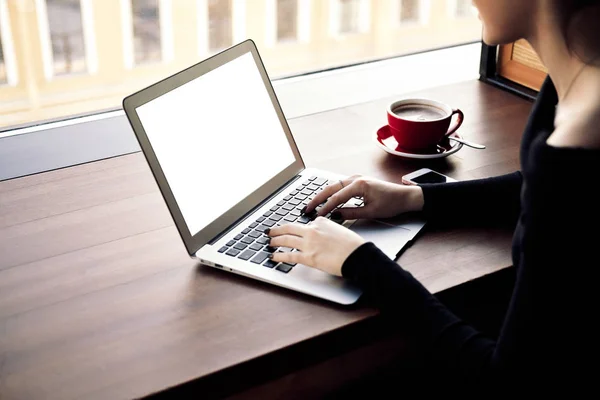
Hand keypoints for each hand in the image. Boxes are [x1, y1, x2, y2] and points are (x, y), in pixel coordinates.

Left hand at [267, 217, 365, 276]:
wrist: (358, 255)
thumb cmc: (354, 245)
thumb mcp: (340, 230)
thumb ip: (327, 230)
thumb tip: (322, 237)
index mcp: (321, 222)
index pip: (305, 224)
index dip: (297, 228)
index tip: (290, 230)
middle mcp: (312, 230)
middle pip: (289, 228)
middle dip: (277, 230)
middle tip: (270, 231)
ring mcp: (309, 244)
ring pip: (286, 240)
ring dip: (275, 241)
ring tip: (269, 242)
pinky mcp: (308, 257)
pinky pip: (289, 255)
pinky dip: (278, 256)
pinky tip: (273, 256)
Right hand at [305, 175, 423, 219]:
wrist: (405, 196)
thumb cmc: (392, 203)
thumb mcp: (371, 212)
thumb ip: (351, 213)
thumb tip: (335, 215)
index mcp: (359, 185)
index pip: (336, 197)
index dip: (325, 207)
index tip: (316, 215)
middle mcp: (356, 178)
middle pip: (330, 188)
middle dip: (317, 199)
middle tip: (306, 208)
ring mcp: (356, 178)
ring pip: (334, 186)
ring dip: (323, 195)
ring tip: (312, 205)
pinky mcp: (358, 181)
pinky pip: (340, 186)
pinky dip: (331, 193)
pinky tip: (325, 200)